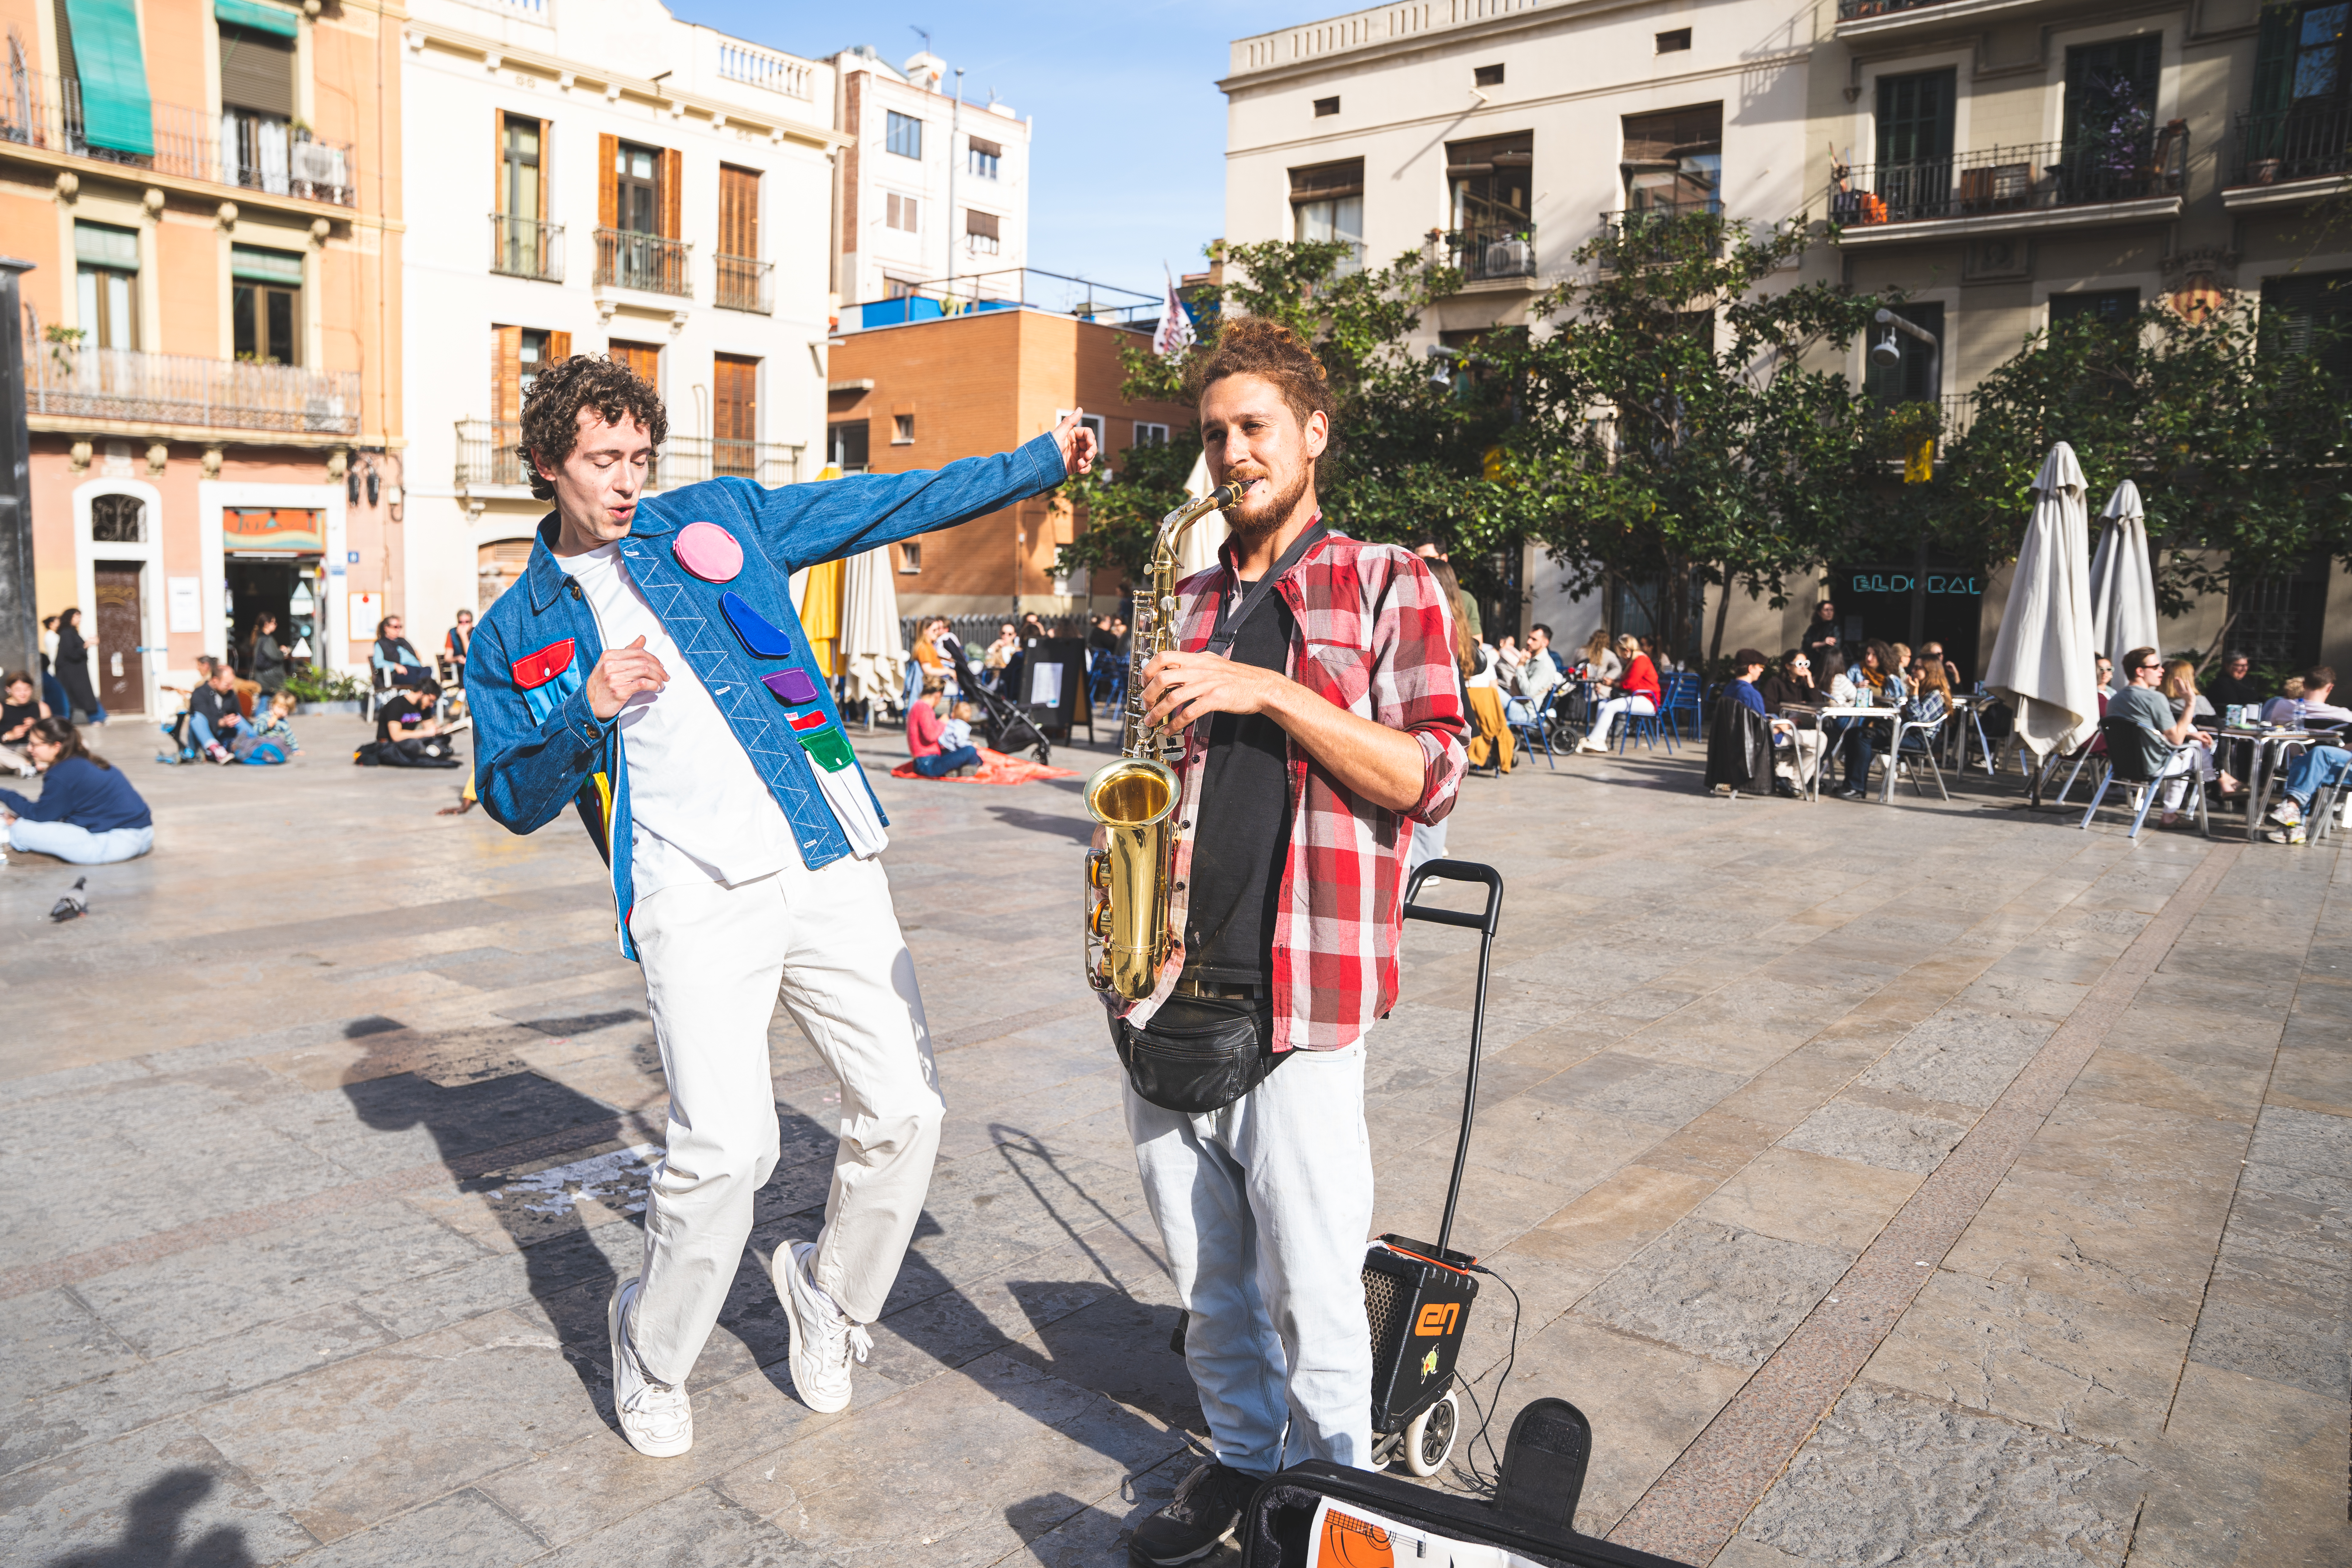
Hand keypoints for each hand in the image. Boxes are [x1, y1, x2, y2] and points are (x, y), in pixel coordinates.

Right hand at [585, 635, 668, 718]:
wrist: (588, 704)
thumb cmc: (601, 684)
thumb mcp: (610, 664)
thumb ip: (627, 652)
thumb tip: (642, 638)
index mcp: (608, 655)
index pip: (638, 652)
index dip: (653, 658)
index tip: (660, 666)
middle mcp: (610, 665)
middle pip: (643, 661)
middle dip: (659, 669)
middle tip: (665, 676)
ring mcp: (613, 678)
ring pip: (645, 671)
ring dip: (658, 678)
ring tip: (661, 684)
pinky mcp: (618, 691)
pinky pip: (642, 684)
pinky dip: (653, 685)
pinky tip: (655, 688)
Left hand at [1051, 409, 1098, 476]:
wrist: (1043, 466)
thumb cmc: (1050, 448)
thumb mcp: (1060, 434)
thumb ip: (1070, 421)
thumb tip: (1080, 408)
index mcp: (1073, 435)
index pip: (1088, 434)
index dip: (1091, 437)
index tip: (1090, 442)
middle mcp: (1076, 444)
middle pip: (1092, 445)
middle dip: (1091, 451)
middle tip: (1087, 456)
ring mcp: (1077, 455)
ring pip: (1090, 456)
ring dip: (1087, 461)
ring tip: (1080, 465)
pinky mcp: (1076, 466)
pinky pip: (1086, 467)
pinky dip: (1086, 469)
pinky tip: (1081, 471)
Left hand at [1140, 649, 1289, 731]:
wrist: (1262, 687)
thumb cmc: (1238, 678)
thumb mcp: (1214, 663)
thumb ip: (1194, 664)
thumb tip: (1175, 667)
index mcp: (1197, 658)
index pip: (1164, 656)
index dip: (1149, 670)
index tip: (1144, 682)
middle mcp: (1199, 669)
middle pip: (1162, 677)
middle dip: (1149, 693)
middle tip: (1146, 705)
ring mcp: (1207, 684)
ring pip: (1173, 697)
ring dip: (1158, 712)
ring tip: (1152, 722)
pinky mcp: (1215, 699)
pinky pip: (1189, 713)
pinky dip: (1175, 724)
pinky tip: (1170, 730)